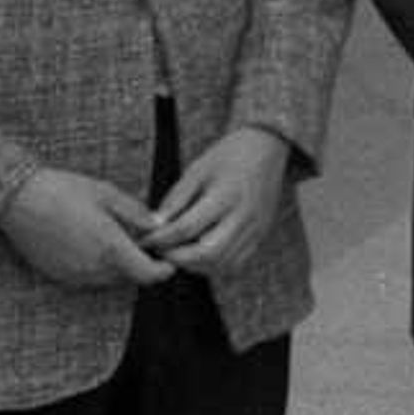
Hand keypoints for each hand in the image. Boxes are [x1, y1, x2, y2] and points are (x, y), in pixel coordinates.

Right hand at [0, 168, 174, 289]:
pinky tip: (91, 244)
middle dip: (141, 264)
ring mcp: (73, 275)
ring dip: (119, 266)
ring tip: (116, 239)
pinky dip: (97, 267)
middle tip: (143, 242)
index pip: (148, 275)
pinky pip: (87, 278)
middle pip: (130, 278)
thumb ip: (137, 214)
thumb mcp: (107, 194)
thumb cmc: (64, 191)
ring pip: (109, 280)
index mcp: (111, 248)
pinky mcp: (57, 275)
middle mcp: (94, 268)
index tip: (169, 259)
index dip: (163, 270)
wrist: (17, 200)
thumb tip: (159, 225)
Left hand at [146, 124, 290, 273]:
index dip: (161, 238)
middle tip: (161, 251)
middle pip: (207, 253)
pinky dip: (213, 265)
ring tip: (178, 254)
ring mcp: (256, 228)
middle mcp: (244, 216)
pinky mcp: (261, 235)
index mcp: (226, 195)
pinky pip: (236, 263)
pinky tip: (199, 255)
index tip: (145, 240)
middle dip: (177, 258)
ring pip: (222, 264)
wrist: (267, 149)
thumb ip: (176, 199)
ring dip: (195, 265)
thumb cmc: (228, 156)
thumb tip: (155, 227)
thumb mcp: (197, 170)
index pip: (187, 228)